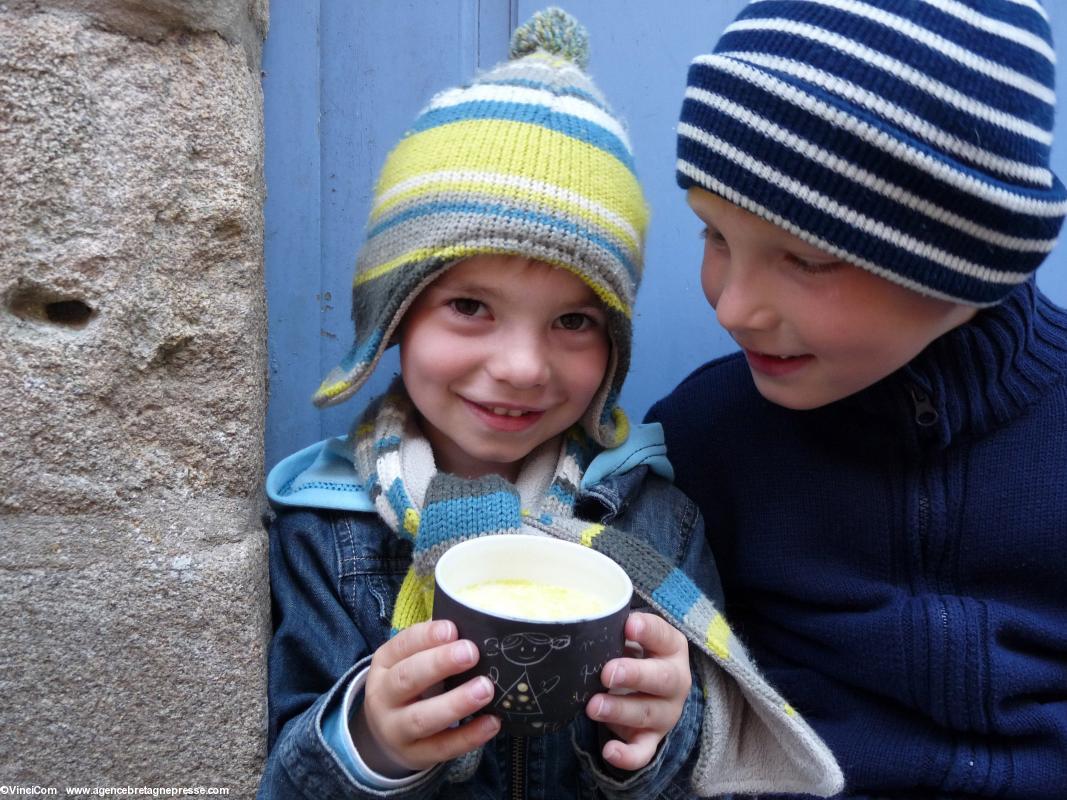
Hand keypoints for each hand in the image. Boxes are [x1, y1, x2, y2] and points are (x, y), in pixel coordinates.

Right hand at [353, 619, 499, 775]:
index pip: (401, 646)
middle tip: (471, 653)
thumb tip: (475, 623)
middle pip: (407, 679)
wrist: (387, 732)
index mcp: (384, 664)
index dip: (426, 636)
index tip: (453, 629)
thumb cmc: (412, 684)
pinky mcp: (415, 755)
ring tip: (486, 689)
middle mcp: (383, 697)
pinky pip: (442, 748)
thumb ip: (436, 644)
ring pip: (422, 718)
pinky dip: (469, 736)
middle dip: (439, 664)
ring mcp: (396, 730)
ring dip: (456, 703)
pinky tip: (492, 722)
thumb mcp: (411, 660)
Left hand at [585, 612, 691, 771]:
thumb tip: (583, 622)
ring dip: (620, 710)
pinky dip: (628, 756)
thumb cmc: (632, 653)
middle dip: (635, 675)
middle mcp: (675, 681)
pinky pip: (643, 752)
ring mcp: (666, 712)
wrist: (647, 688)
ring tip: (593, 706)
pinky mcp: (652, 739)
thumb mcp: (630, 638)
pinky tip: (610, 751)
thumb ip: (614, 631)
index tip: (629, 626)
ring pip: (648, 714)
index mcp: (671, 648)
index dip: (648, 631)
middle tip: (608, 673)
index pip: (664, 636)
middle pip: (663, 679)